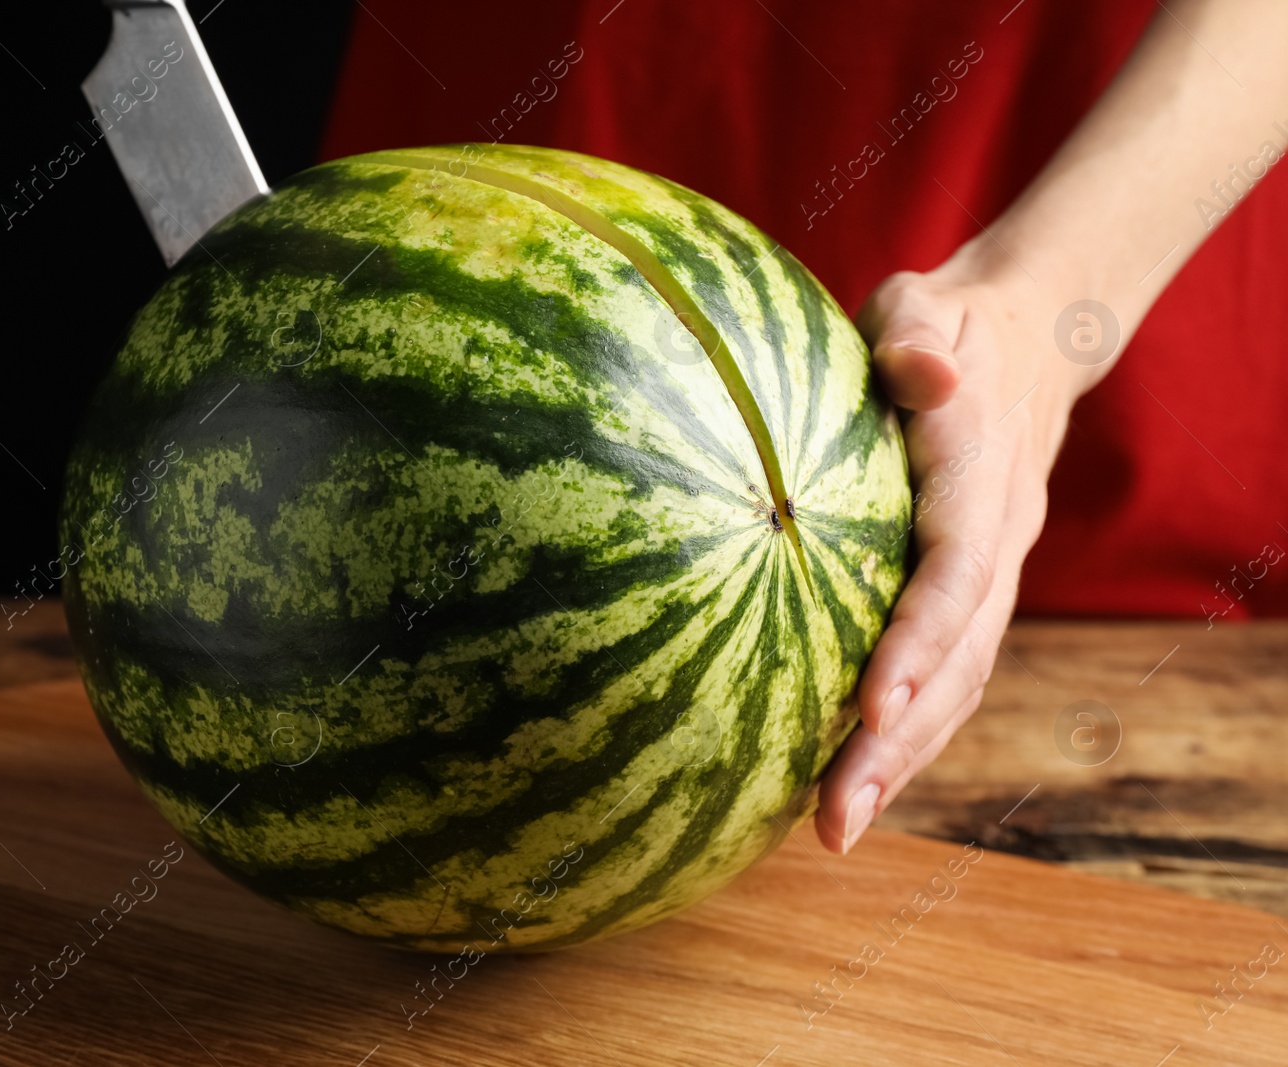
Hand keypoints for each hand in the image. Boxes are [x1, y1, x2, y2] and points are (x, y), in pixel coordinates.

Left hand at [813, 251, 1083, 853]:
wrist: (1026, 339)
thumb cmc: (947, 320)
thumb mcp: (926, 303)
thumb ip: (917, 334)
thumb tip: (922, 368)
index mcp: (981, 472)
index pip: (958, 569)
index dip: (920, 640)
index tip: (870, 705)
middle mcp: (999, 537)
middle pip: (960, 656)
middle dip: (901, 743)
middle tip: (837, 819)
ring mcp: (993, 571)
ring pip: (960, 681)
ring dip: (903, 759)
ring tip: (835, 829)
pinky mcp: (974, 590)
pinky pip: (949, 672)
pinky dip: (909, 730)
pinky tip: (852, 779)